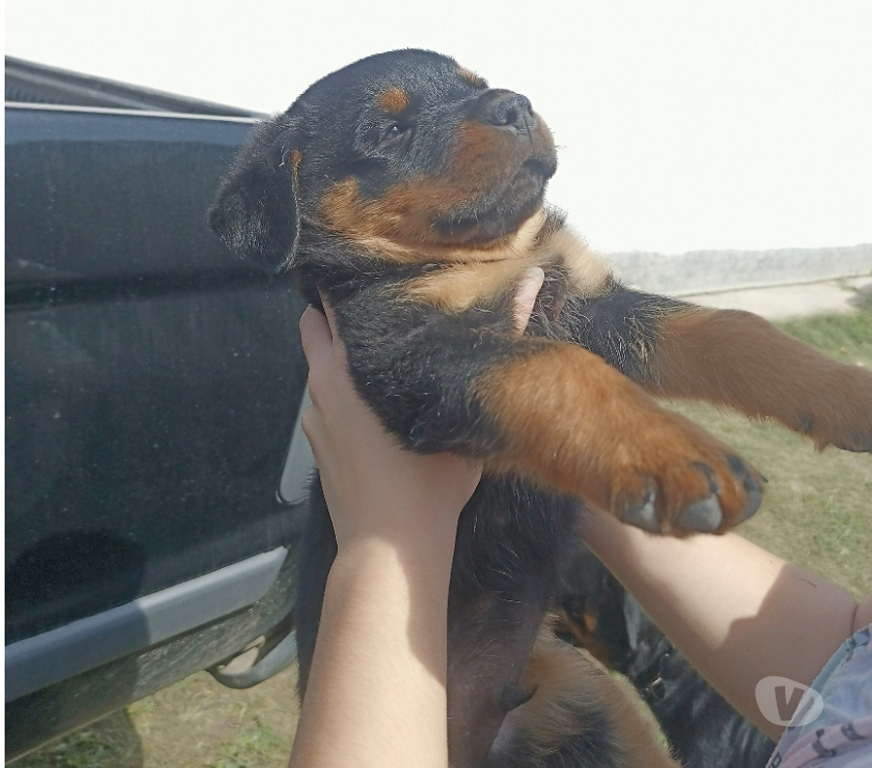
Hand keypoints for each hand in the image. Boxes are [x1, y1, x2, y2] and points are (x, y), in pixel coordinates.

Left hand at [299, 267, 544, 550]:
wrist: (390, 548)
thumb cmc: (428, 480)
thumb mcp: (465, 407)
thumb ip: (498, 338)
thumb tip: (530, 282)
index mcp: (345, 367)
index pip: (326, 304)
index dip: (341, 283)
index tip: (366, 270)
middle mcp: (320, 386)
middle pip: (314, 329)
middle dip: (335, 315)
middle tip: (377, 309)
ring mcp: (314, 420)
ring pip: (319, 369)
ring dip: (340, 357)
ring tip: (383, 356)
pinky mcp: (317, 448)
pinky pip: (324, 404)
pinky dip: (340, 394)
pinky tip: (373, 409)